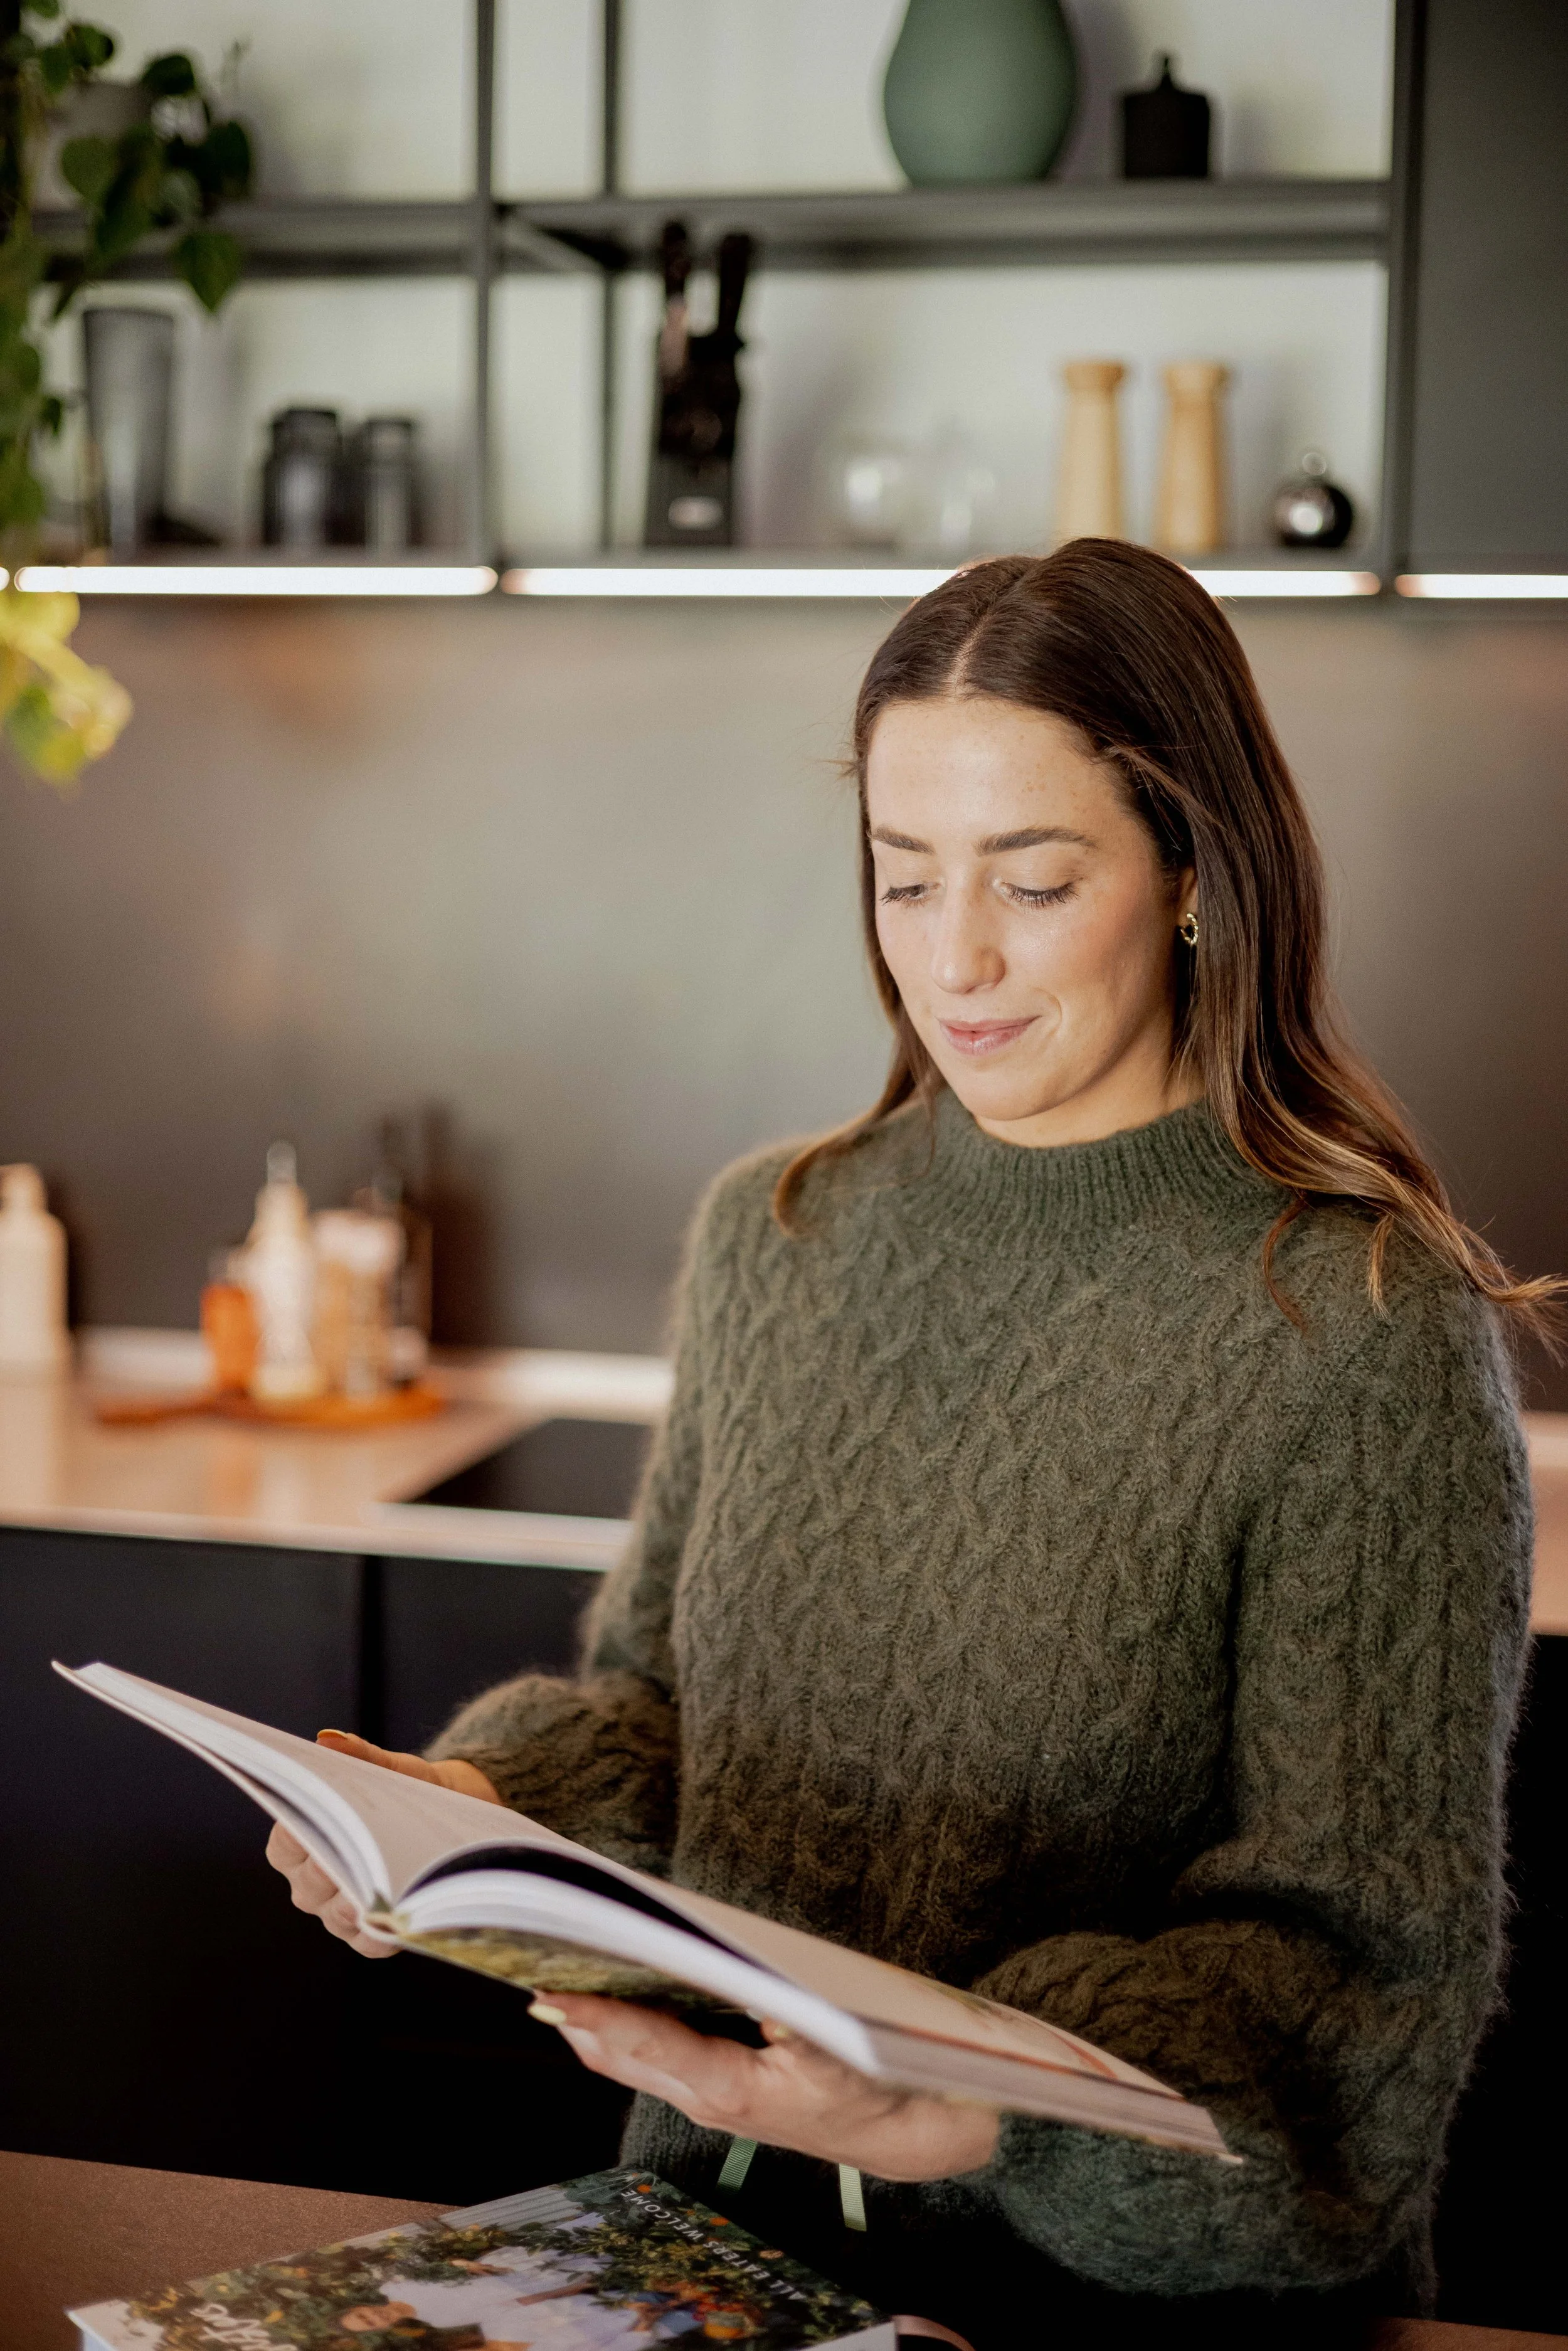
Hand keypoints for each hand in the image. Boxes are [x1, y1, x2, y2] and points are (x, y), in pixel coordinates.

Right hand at [264, 1729, 501, 1957]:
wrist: (452, 1817)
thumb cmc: (407, 1790)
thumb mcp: (389, 1769)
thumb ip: (360, 1756)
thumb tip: (329, 1742)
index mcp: (305, 1842)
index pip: (284, 1845)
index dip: (291, 1836)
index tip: (305, 1822)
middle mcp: (315, 1883)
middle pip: (307, 1885)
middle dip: (323, 1870)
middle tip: (338, 1857)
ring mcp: (341, 1913)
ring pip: (336, 1916)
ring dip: (353, 1903)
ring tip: (372, 1888)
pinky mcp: (374, 1935)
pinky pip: (370, 1942)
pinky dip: (382, 1932)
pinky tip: (396, 1918)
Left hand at [529, 1995, 1000, 2183]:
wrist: (905, 2130)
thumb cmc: (873, 2079)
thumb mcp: (834, 2041)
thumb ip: (779, 2009)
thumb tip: (728, 1972)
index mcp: (729, 2087)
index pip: (644, 2043)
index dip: (593, 2014)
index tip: (547, 1989)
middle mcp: (705, 2095)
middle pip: (616, 2052)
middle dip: (572, 2010)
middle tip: (526, 1955)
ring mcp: (707, 2095)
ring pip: (628, 2056)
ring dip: (589, 2016)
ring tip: (552, 1962)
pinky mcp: (717, 2087)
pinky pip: (651, 2055)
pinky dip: (620, 2024)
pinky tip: (609, 1988)